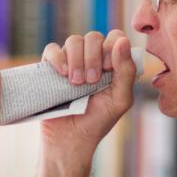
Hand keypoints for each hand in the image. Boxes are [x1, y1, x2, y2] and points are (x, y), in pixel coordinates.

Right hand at [40, 30, 136, 163]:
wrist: (69, 139)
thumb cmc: (97, 122)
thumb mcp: (120, 99)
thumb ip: (126, 71)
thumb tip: (122, 41)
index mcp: (111, 64)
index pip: (114, 38)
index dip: (111, 48)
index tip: (107, 69)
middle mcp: (91, 60)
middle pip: (93, 37)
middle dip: (92, 57)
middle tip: (90, 81)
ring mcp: (70, 63)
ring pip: (73, 41)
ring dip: (76, 59)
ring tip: (76, 83)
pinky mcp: (50, 69)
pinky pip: (52, 50)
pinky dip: (57, 58)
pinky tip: (62, 74)